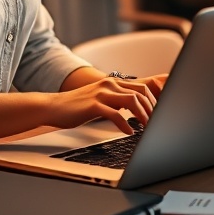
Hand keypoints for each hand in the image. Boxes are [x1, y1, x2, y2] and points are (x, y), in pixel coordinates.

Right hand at [48, 75, 165, 133]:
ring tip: (147, 127)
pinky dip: (125, 124)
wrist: (54, 106)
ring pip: (131, 100)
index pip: (141, 87)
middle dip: (152, 109)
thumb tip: (134, 109)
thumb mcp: (100, 99)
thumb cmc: (77, 106)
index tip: (159, 114)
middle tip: (156, 123)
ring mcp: (101, 93)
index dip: (154, 101)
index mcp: (112, 82)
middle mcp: (109, 84)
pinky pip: (115, 114)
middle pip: (140, 93)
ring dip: (143, 115)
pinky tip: (129, 132)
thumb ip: (116, 100)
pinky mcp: (93, 105)